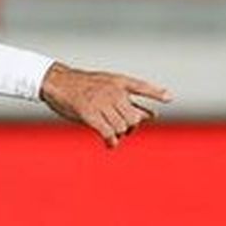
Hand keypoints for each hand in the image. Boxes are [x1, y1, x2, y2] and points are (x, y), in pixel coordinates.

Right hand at [39, 62, 171, 148]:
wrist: (56, 81)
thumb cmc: (79, 86)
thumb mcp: (105, 83)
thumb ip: (125, 98)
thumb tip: (150, 115)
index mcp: (118, 81)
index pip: (141, 87)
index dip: (155, 92)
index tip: (169, 97)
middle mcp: (113, 92)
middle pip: (134, 117)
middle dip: (132, 126)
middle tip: (125, 130)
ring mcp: (102, 102)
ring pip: (122, 127)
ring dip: (120, 134)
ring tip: (113, 136)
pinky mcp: (90, 114)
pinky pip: (108, 132)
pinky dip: (111, 141)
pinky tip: (110, 144)